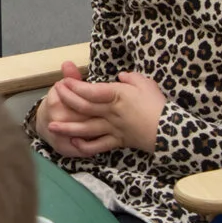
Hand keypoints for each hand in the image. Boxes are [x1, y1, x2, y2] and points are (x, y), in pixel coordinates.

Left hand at [40, 68, 164, 156]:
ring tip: (52, 126)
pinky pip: (98, 145)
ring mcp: (112, 128)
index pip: (91, 90)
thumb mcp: (145, 83)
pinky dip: (85, 146)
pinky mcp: (117, 141)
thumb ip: (131, 78)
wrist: (169, 130)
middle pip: (84, 107)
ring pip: (86, 128)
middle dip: (66, 101)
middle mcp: (111, 112)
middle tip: (54, 96)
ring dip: (67, 127)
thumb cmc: (157, 104)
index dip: (75, 86)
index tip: (64, 81)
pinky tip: (74, 143)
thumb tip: (120, 76)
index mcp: (117, 95)